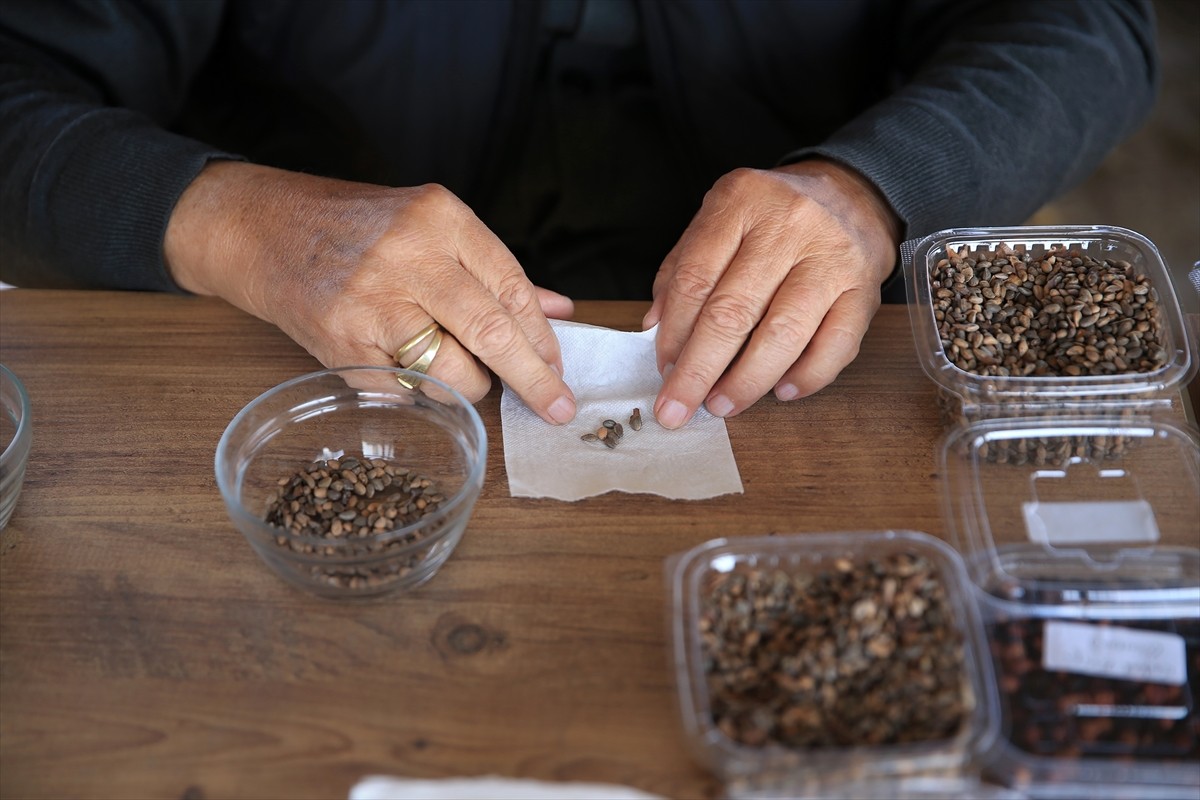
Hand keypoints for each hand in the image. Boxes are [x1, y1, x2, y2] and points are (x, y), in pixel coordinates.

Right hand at [165, 161, 577, 423]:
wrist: (262, 228)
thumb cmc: (356, 228)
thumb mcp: (430, 227)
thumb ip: (494, 270)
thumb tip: (557, 311)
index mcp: (440, 218)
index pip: (511, 288)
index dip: (542, 337)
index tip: (558, 367)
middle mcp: (408, 255)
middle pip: (492, 331)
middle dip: (533, 379)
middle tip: (557, 408)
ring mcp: (372, 300)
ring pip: (452, 370)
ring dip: (473, 387)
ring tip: (467, 377)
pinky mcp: (341, 341)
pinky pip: (404, 391)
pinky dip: (422, 395)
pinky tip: (417, 377)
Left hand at [643, 159, 900, 428]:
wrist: (851, 195)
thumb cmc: (772, 218)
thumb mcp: (720, 220)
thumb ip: (683, 268)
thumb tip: (655, 327)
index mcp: (741, 202)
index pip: (696, 278)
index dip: (673, 333)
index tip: (662, 370)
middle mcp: (789, 225)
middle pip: (733, 311)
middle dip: (699, 371)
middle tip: (678, 409)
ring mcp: (832, 257)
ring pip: (783, 334)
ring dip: (746, 381)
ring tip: (722, 405)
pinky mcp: (866, 289)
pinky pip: (836, 345)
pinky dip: (805, 377)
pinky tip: (780, 392)